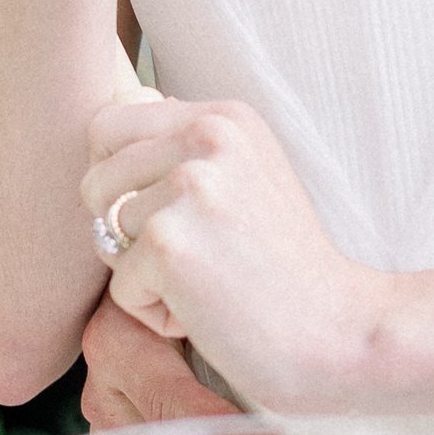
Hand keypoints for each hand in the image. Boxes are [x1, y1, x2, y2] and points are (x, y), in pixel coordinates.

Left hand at [80, 95, 385, 412]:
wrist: (337, 330)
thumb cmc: (285, 267)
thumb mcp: (247, 177)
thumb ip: (187, 145)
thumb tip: (118, 104)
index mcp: (225, 116)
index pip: (111, 123)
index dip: (118, 178)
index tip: (170, 214)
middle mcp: (208, 135)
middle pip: (96, 179)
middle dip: (120, 228)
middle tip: (192, 254)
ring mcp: (189, 186)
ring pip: (105, 236)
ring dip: (145, 275)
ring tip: (209, 281)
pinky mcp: (169, 243)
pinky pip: (119, 287)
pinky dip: (155, 313)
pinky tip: (211, 311)